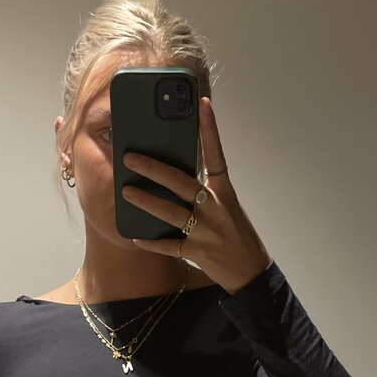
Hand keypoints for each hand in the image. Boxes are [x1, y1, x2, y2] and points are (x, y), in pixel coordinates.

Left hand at [121, 96, 272, 294]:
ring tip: (126, 192)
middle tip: (129, 157)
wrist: (251, 272)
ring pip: (171, 212)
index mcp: (225, 192)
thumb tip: (177, 174)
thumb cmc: (237, 236)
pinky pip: (169, 246)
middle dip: (154, 169)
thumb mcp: (228, 207)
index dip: (210, 130)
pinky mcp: (198, 252)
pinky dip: (152, 243)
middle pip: (181, 183)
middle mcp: (215, 208)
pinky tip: (136, 237)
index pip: (217, 155)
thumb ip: (207, 191)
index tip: (203, 104)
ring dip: (146, 201)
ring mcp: (206, 231)